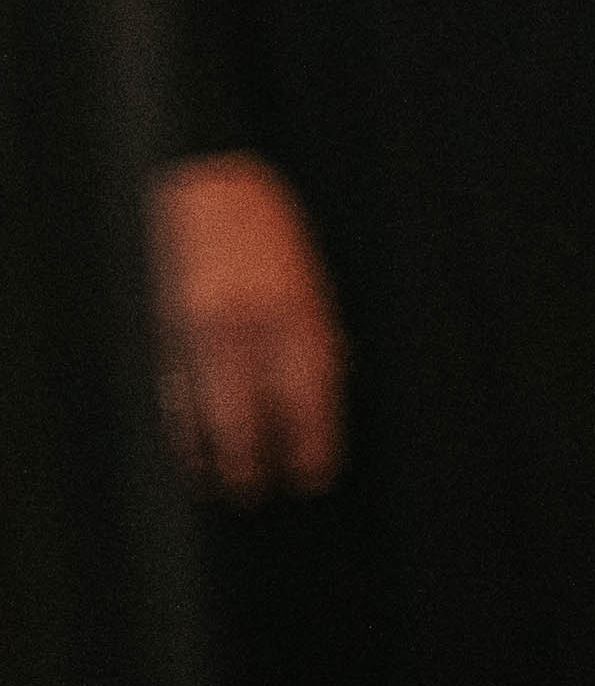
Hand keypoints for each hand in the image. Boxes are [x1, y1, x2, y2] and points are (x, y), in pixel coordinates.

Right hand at [152, 153, 341, 502]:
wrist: (211, 193)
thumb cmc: (275, 240)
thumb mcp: (316, 287)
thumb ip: (322, 340)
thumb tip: (333, 388)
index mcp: (296, 315)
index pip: (309, 396)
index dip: (312, 442)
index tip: (315, 476)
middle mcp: (248, 327)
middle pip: (254, 413)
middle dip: (260, 459)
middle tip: (265, 492)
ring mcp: (202, 330)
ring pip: (208, 409)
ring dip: (218, 453)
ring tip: (226, 487)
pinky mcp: (169, 329)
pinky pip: (178, 391)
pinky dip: (186, 426)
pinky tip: (192, 453)